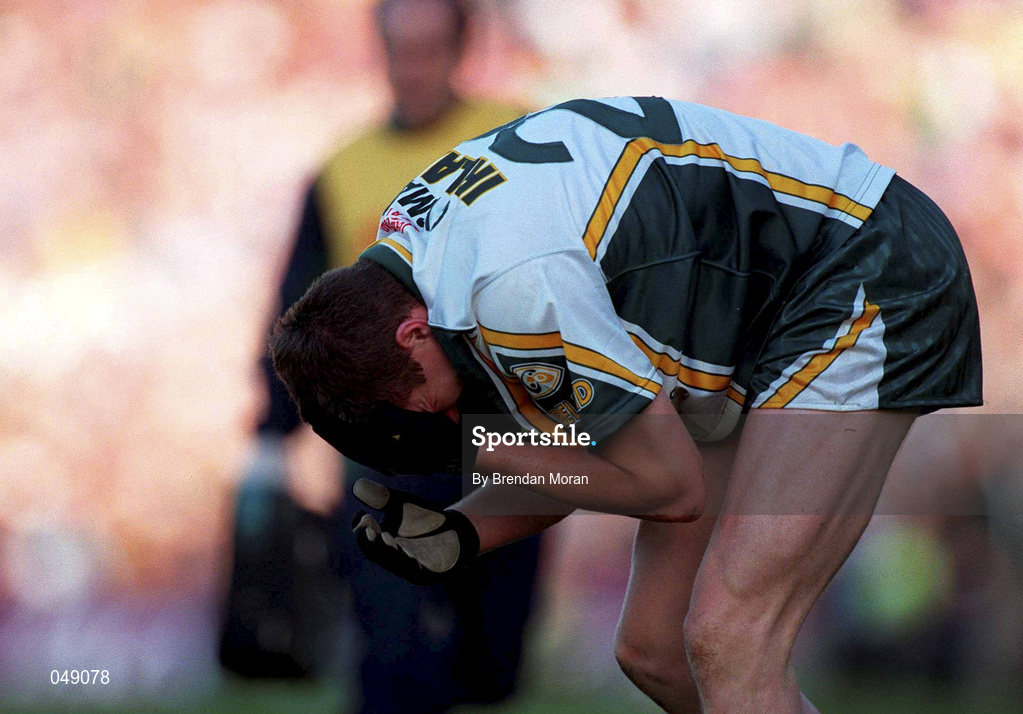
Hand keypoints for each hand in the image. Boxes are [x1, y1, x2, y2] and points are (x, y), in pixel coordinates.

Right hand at [350, 479, 479, 584]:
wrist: (455, 530)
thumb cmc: (424, 518)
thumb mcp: (401, 504)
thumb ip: (382, 497)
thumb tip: (357, 485)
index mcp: (381, 542)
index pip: (364, 538)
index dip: (360, 528)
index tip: (362, 513)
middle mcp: (391, 558)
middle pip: (375, 553)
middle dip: (370, 542)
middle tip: (366, 529)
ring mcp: (408, 568)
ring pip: (394, 562)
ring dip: (388, 551)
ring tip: (385, 536)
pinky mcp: (426, 573)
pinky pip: (416, 569)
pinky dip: (410, 561)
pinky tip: (408, 552)